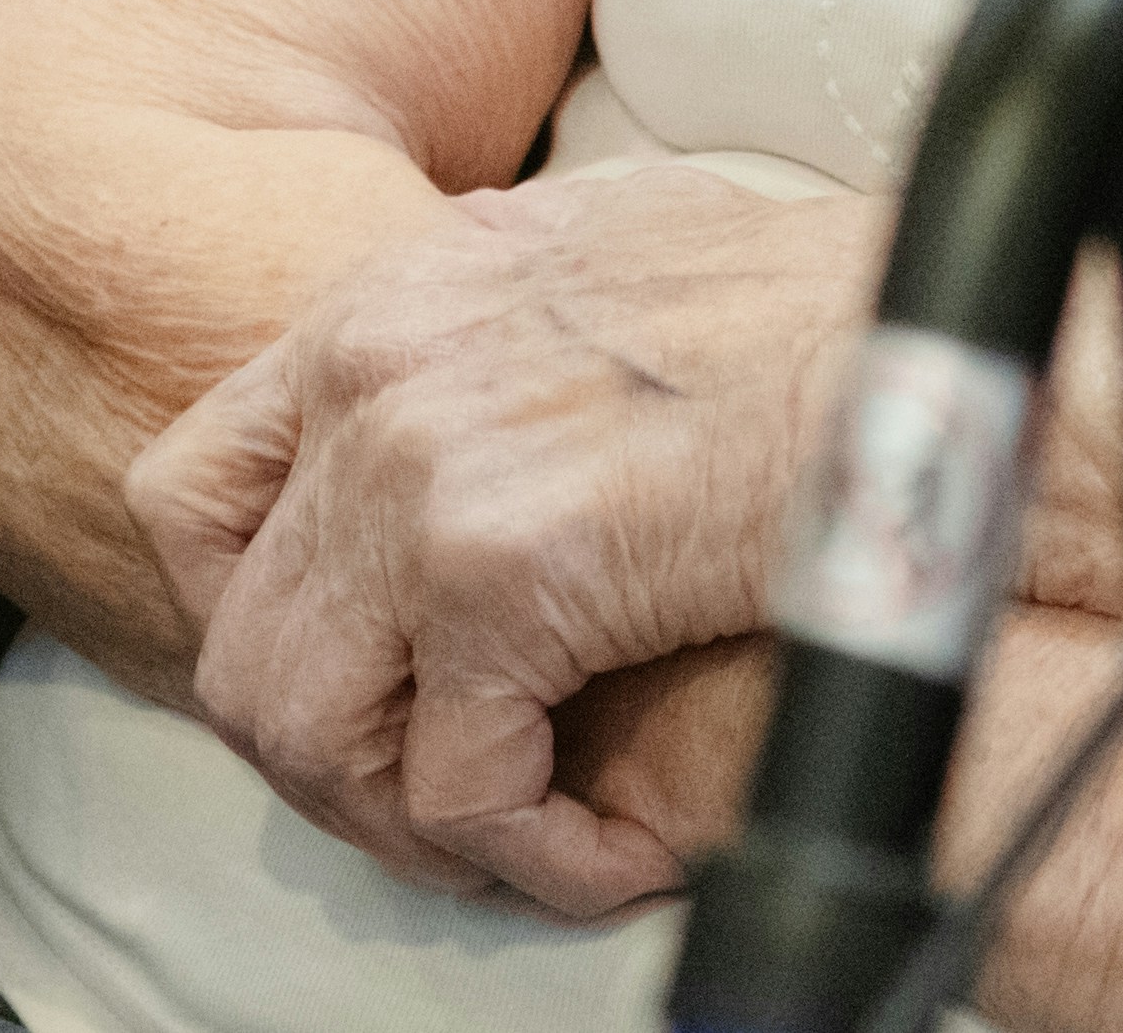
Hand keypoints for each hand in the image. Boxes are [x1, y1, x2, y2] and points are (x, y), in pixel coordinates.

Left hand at [145, 156, 912, 918]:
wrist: (929, 341)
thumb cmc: (821, 312)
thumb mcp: (603, 264)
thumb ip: (503, 340)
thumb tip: (487, 418)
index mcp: (384, 305)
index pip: (192, 489)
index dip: (242, 620)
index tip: (341, 687)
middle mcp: (370, 375)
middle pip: (235, 636)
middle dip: (336, 764)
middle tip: (446, 805)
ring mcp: (419, 474)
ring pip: (304, 731)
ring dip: (412, 824)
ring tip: (528, 839)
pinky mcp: (502, 575)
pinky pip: (457, 792)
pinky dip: (535, 858)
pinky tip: (620, 852)